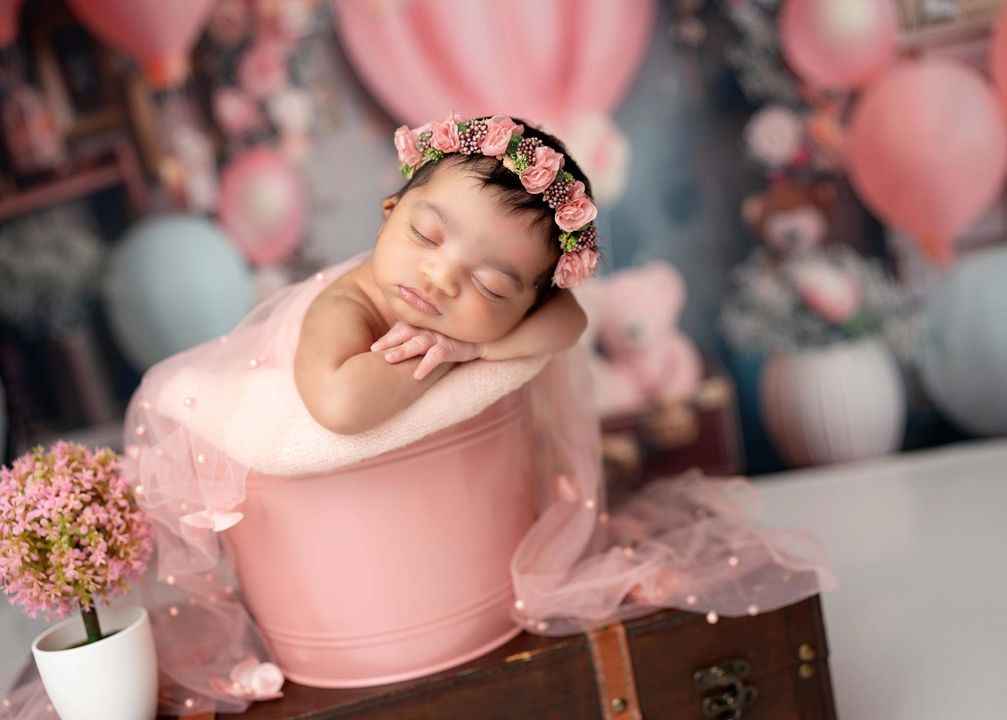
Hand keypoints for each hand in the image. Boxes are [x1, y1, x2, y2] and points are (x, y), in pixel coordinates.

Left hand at [371, 321, 485, 379]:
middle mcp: (427, 329)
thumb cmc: (451, 339)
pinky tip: (417, 375)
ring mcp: (439, 338)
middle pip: (405, 333)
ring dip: (403, 350)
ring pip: (417, 343)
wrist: (480, 341)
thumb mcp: (431, 337)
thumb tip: (392, 351)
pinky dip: (426, 365)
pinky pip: (436, 356)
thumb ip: (414, 338)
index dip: (387, 338)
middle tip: (375, 350)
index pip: (400, 329)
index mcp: (421, 326)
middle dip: (389, 341)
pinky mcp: (450, 347)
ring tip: (389, 359)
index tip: (373, 348)